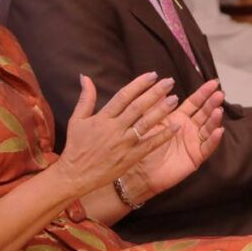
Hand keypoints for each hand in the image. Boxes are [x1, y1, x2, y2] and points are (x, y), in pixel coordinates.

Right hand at [56, 73, 180, 195]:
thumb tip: (86, 77)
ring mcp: (124, 144)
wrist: (75, 175)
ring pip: (145, 124)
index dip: (139, 84)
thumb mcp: (77, 120)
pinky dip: (163, 136)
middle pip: (138, 107)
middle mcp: (115, 129)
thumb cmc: (76, 146)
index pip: (123, 96)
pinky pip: (150, 145)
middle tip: (170, 82)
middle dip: (155, 93)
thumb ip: (85, 98)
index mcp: (102, 118)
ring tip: (175, 99)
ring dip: (161, 111)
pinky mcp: (130, 157)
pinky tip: (176, 127)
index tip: (153, 75)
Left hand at [125, 80, 225, 196]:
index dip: (204, 93)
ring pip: (208, 128)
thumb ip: (157, 105)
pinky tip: (219, 131)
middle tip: (220, 93)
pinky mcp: (196, 157)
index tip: (213, 82)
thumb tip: (163, 85)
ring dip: (214, 119)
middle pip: (204, 113)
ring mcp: (194, 142)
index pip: (195, 103)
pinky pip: (207, 147)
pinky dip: (214, 139)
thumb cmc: (142, 146)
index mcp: (178, 118)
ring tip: (218, 110)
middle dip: (212, 103)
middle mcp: (189, 129)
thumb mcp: (150, 122)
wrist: (138, 172)